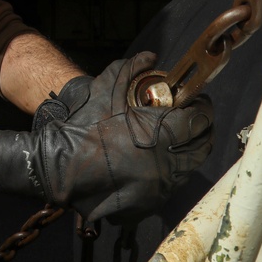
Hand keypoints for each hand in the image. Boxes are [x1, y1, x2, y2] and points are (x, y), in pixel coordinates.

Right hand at [0, 52, 213, 222]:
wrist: (59, 166)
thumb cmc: (84, 125)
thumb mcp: (106, 89)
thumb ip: (130, 69)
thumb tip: (151, 57)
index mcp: (161, 135)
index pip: (201, 119)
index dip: (202, 107)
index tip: (195, 101)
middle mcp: (167, 165)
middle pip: (203, 146)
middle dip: (201, 130)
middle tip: (188, 120)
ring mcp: (159, 189)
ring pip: (188, 168)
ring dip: (185, 152)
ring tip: (168, 140)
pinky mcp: (148, 205)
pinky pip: (169, 186)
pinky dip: (167, 173)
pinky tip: (151, 162)